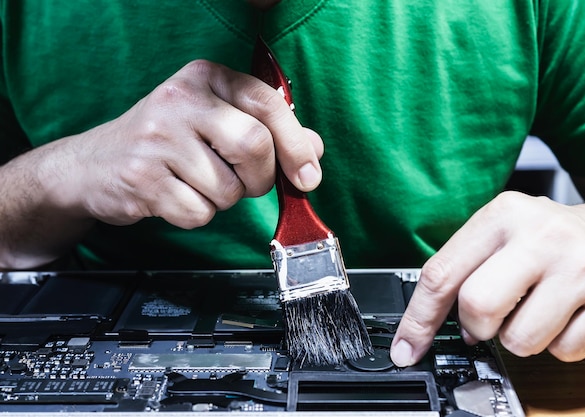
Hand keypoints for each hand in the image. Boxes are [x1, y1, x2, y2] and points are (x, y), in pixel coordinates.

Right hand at [45, 60, 322, 227]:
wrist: (95, 164)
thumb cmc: (166, 142)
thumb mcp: (215, 122)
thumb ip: (267, 130)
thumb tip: (314, 151)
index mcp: (205, 78)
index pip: (268, 104)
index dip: (297, 144)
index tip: (308, 175)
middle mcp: (180, 101)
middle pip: (254, 145)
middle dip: (261, 178)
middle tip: (246, 183)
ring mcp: (158, 138)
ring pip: (228, 188)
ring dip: (224, 199)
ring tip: (197, 182)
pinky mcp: (143, 178)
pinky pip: (198, 213)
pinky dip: (196, 214)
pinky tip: (176, 195)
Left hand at [390, 191, 584, 365]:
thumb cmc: (553, 235)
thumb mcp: (505, 230)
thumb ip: (467, 267)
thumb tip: (431, 324)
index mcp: (504, 215)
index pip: (442, 273)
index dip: (418, 319)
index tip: (406, 347)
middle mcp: (542, 237)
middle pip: (477, 308)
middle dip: (476, 328)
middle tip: (490, 320)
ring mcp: (581, 269)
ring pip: (520, 340)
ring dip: (520, 337)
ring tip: (536, 309)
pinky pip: (563, 352)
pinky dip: (558, 343)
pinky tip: (568, 314)